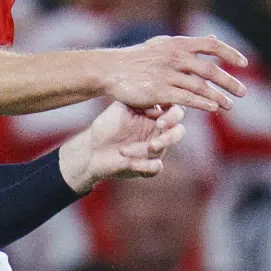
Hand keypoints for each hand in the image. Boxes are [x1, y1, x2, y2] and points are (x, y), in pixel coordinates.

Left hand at [59, 102, 186, 191]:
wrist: (92, 147)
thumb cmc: (108, 124)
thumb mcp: (121, 107)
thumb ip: (139, 102)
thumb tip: (157, 107)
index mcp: (156, 116)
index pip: (176, 112)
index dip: (172, 116)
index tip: (158, 120)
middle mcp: (159, 133)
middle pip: (178, 133)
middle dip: (168, 138)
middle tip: (153, 143)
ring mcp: (155, 151)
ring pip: (161, 151)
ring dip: (144, 151)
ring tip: (124, 150)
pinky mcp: (147, 166)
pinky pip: (155, 168)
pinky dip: (146, 166)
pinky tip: (131, 163)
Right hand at [101, 35, 246, 113]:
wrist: (111, 69)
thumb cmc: (137, 58)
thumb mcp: (163, 45)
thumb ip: (188, 44)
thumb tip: (213, 38)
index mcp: (177, 44)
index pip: (211, 45)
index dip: (230, 53)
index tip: (244, 63)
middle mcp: (174, 57)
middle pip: (210, 69)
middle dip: (229, 81)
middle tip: (243, 92)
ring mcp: (167, 74)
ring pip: (200, 87)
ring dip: (219, 97)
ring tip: (229, 105)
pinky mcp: (159, 91)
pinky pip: (186, 98)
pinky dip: (202, 104)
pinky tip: (213, 108)